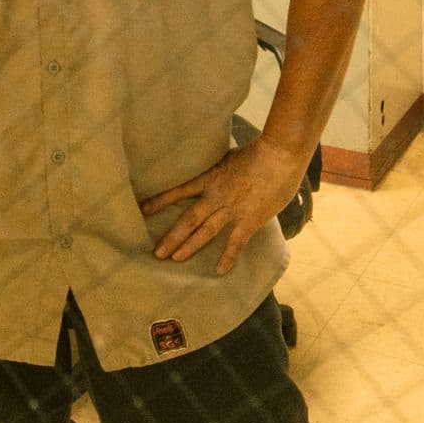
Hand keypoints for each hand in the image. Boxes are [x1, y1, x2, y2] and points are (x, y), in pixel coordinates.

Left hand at [140, 140, 309, 274]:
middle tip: (157, 252)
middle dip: (172, 236)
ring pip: (205, 231)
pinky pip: (236, 243)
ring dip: (189, 246)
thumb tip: (217, 170)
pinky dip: (228, 257)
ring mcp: (232, 209)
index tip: (144, 209)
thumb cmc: (259, 151)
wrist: (279, 154)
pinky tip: (219, 271)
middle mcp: (216, 196)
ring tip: (174, 259)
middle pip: (188, 219)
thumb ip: (221, 168)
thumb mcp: (231, 156)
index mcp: (210, 178)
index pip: (180, 190)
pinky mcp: (249, 219)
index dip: (161, 200)